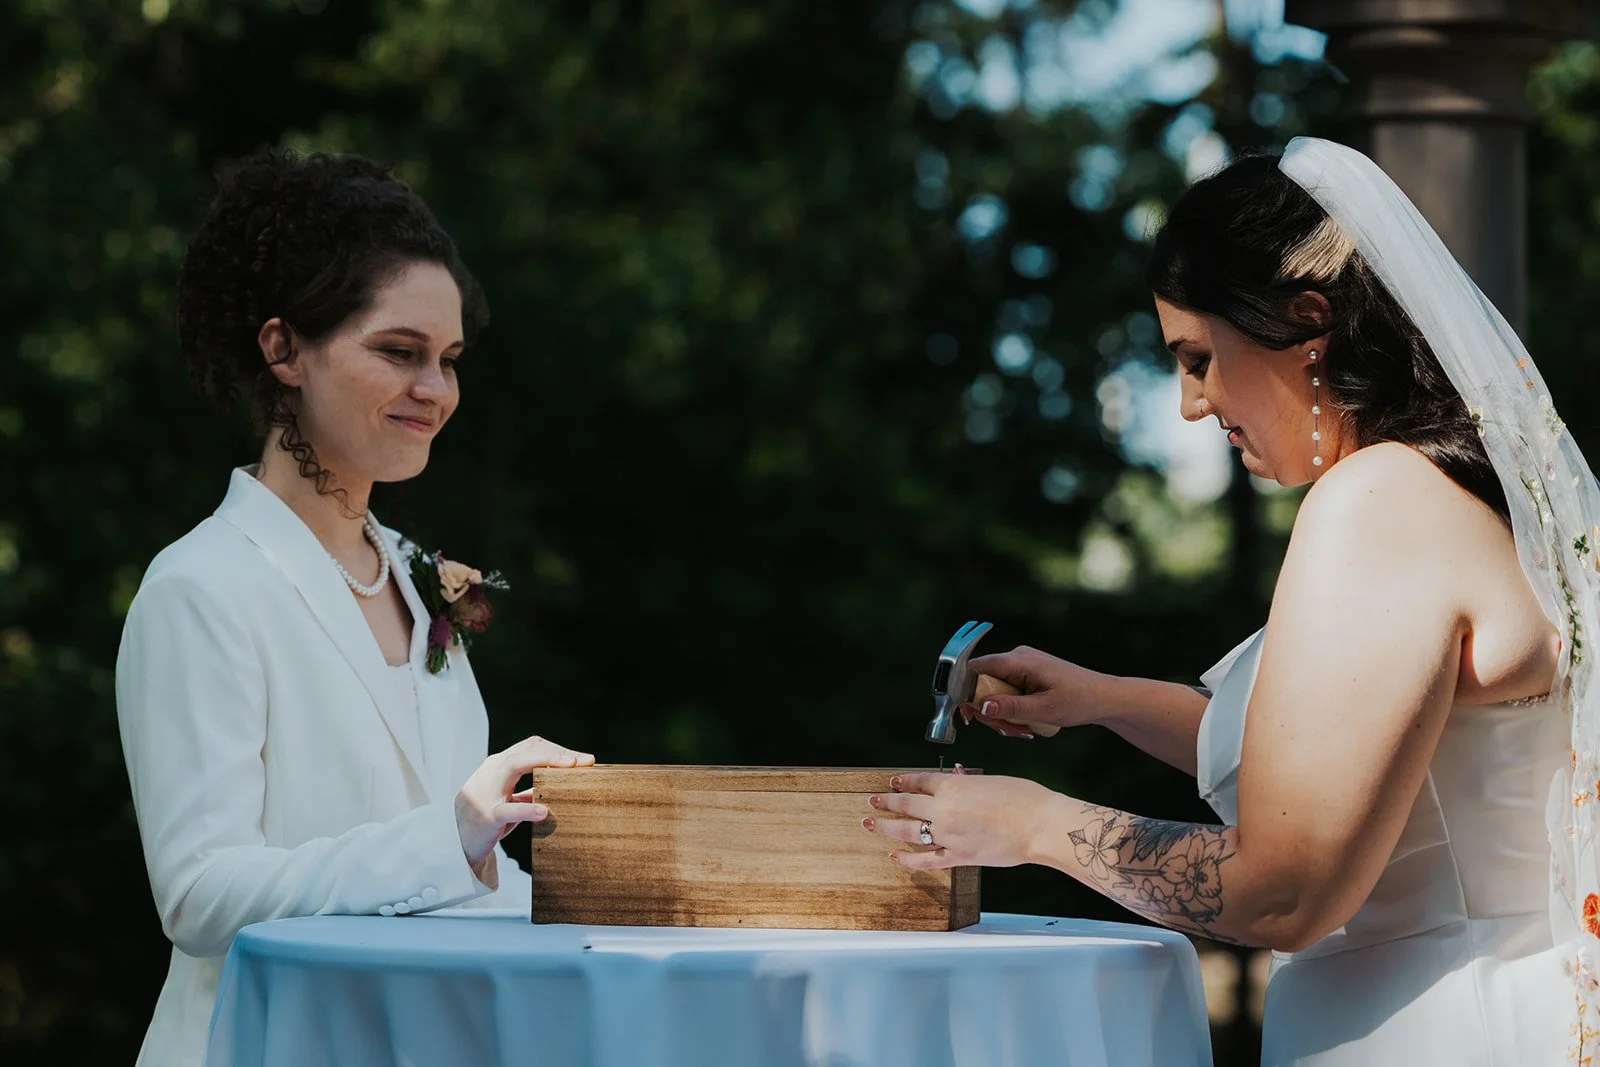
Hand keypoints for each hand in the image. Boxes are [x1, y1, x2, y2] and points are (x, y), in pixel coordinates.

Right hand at [454, 735, 594, 865]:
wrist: (454, 843)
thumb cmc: (486, 819)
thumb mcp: (508, 799)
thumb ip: (529, 790)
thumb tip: (561, 784)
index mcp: (499, 766)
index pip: (531, 747)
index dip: (558, 749)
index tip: (584, 759)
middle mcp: (491, 772)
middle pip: (526, 750)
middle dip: (556, 752)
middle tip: (584, 760)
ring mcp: (486, 791)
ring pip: (514, 766)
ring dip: (545, 763)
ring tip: (570, 767)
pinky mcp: (486, 817)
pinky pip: (508, 810)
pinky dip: (527, 808)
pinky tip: (544, 811)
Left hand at [861, 768, 1064, 868]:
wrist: (1039, 825)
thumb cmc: (1023, 798)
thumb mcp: (992, 780)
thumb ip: (968, 782)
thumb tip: (957, 778)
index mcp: (953, 786)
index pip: (919, 781)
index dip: (903, 782)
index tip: (892, 783)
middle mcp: (944, 809)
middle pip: (906, 805)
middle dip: (885, 802)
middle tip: (872, 801)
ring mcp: (949, 835)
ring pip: (908, 831)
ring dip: (885, 827)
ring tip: (870, 824)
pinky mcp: (959, 857)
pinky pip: (927, 860)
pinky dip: (908, 859)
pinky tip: (895, 857)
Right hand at [960, 646, 1109, 737]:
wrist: (1104, 698)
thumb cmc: (1079, 700)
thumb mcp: (1043, 709)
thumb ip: (1010, 708)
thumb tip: (981, 706)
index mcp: (1019, 660)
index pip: (976, 668)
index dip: (966, 690)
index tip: (969, 714)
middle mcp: (1017, 659)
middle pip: (984, 684)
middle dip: (990, 711)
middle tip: (1008, 731)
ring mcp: (1022, 667)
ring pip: (995, 692)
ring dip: (1003, 714)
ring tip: (1023, 730)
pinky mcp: (1026, 676)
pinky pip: (1007, 693)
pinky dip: (1012, 710)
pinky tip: (1026, 723)